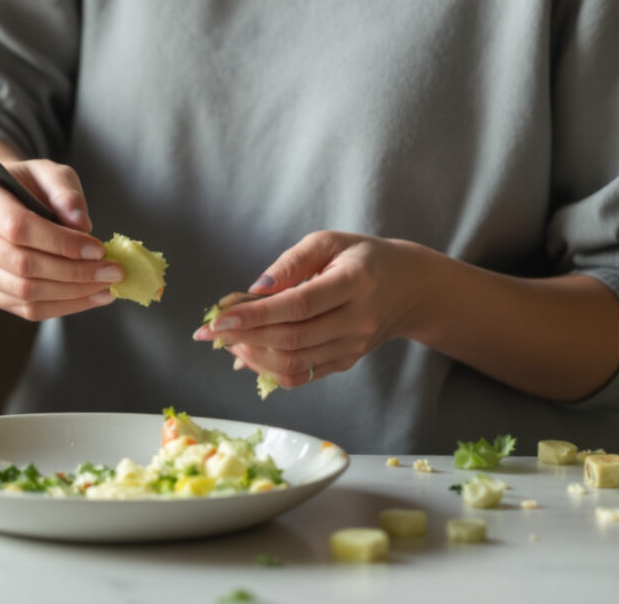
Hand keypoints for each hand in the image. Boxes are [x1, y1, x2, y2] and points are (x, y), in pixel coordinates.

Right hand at [0, 159, 121, 322]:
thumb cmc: (23, 186)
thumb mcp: (46, 172)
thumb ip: (65, 191)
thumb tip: (82, 225)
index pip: (17, 227)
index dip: (60, 242)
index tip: (98, 249)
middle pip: (21, 264)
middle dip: (73, 272)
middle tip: (112, 272)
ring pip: (24, 292)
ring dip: (72, 293)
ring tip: (107, 286)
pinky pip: (24, 309)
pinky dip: (63, 306)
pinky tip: (90, 296)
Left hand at [191, 232, 432, 388]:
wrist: (409, 288)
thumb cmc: (362, 257)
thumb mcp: (328, 242)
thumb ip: (290, 263)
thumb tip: (254, 290)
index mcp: (355, 283)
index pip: (299, 305)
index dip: (256, 314)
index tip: (218, 318)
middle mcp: (357, 320)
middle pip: (293, 338)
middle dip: (244, 337)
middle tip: (209, 332)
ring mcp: (354, 346)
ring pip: (296, 363)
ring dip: (253, 356)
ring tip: (226, 341)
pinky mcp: (347, 362)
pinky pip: (304, 375)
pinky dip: (269, 369)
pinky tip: (247, 354)